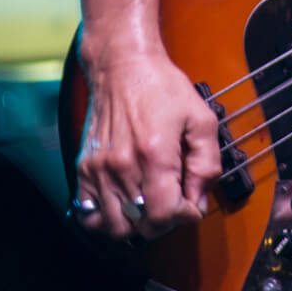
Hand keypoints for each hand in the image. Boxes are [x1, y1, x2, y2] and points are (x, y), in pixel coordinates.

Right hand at [71, 46, 222, 240]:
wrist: (122, 64)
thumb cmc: (162, 86)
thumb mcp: (200, 118)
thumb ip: (207, 163)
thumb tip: (198, 198)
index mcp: (154, 154)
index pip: (165, 214)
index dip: (185, 216)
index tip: (191, 203)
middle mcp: (122, 166)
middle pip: (142, 226)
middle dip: (165, 222)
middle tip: (173, 202)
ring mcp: (99, 169)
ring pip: (115, 226)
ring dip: (136, 225)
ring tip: (149, 206)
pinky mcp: (84, 167)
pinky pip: (88, 213)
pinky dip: (105, 220)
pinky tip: (122, 206)